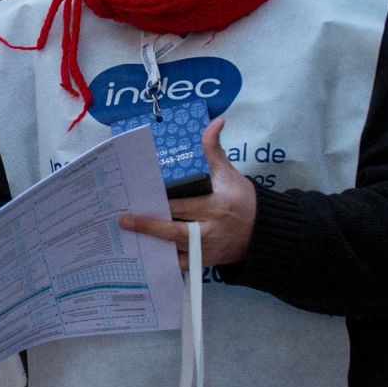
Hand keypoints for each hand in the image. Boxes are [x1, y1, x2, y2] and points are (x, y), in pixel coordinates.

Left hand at [118, 117, 256, 269]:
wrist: (263, 233)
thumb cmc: (243, 200)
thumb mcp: (229, 173)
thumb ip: (214, 149)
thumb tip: (216, 121)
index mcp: (215, 206)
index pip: (183, 206)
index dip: (162, 204)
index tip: (141, 198)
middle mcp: (209, 231)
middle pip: (174, 230)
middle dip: (148, 226)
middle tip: (123, 220)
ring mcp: (206, 251)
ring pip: (174, 251)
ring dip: (152, 245)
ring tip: (127, 238)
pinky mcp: (204, 263)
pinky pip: (180, 265)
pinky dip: (163, 261)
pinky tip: (144, 254)